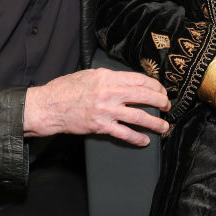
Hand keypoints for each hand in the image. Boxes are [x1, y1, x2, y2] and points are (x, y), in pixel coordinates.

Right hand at [24, 68, 170, 145]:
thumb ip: (108, 77)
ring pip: (139, 116)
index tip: (160, 90)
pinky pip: (124, 133)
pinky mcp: (101, 126)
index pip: (139, 79)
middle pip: (143, 96)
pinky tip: (144, 140)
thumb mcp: (89, 75)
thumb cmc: (65, 89)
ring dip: (155, 122)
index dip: (154, 85)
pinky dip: (137, 138)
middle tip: (167, 106)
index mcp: (107, 77)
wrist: (49, 106)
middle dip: (160, 101)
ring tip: (164, 126)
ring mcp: (106, 110)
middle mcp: (109, 92)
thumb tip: (126, 81)